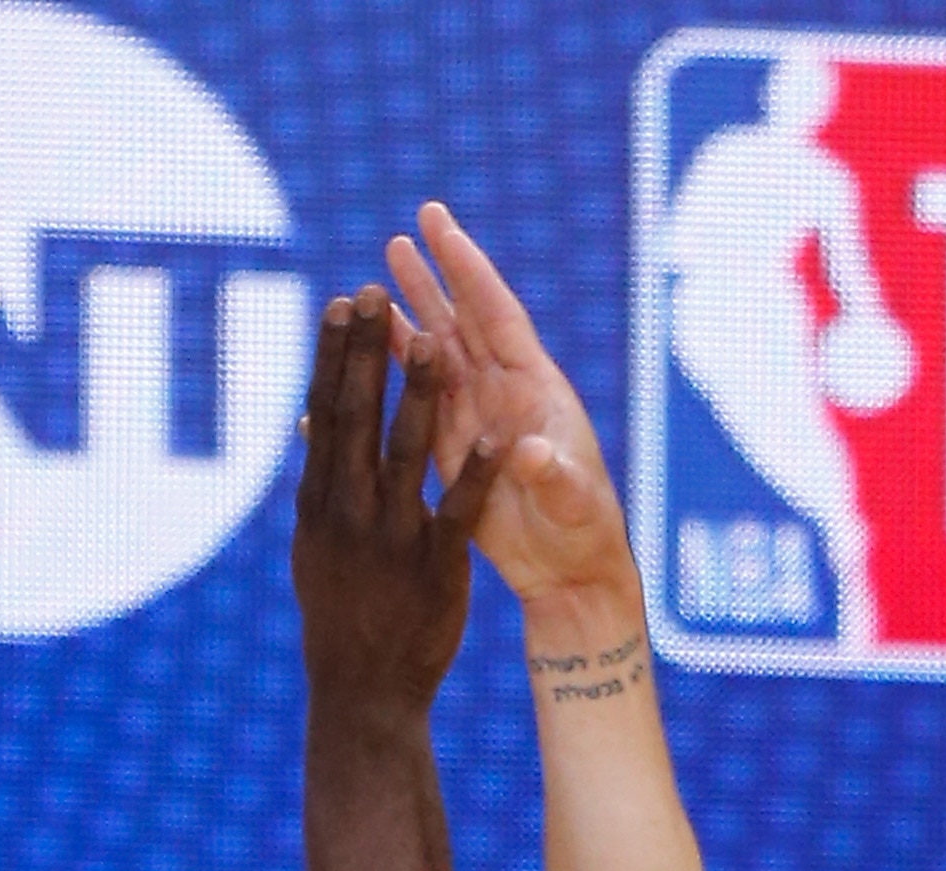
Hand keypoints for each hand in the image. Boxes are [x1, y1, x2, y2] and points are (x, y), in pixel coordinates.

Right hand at [291, 286, 499, 718]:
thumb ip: (322, 484)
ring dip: (420, 395)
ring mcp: (389, 536)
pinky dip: (481, 473)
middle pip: (355, 415)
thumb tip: (309, 427)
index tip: (340, 303)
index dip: (332, 355)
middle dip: (365, 351)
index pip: (325, 411)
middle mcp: (345, 510)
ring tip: (433, 340)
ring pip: (406, 451)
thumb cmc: (341, 613)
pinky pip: (459, 511)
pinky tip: (502, 436)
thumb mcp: (316, 547)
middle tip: (373, 290)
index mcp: (317, 499)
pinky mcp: (434, 565)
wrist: (362, 692)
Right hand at [386, 202, 635, 623]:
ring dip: (402, 322)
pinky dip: (389, 381)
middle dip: (431, 278)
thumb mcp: (574, 501)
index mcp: (534, 388)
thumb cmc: (584, 531)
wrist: (569, 572)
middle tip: (401, 234)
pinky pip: (414, 406)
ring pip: (430, 359)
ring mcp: (475, 419)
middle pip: (459, 323)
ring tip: (369, 289)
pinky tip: (361, 363)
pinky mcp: (453, 452)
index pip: (495, 313)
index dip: (466, 268)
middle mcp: (502, 393)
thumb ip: (551, 473)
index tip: (438, 223)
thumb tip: (527, 453)